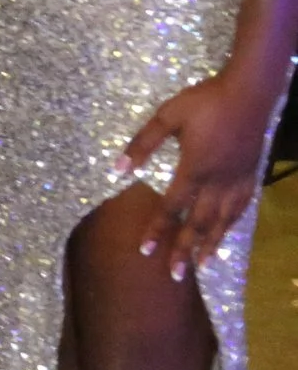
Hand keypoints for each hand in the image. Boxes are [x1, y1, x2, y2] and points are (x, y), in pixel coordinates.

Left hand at [119, 71, 281, 280]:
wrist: (248, 94)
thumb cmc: (203, 102)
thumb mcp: (166, 117)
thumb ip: (142, 143)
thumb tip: (118, 168)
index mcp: (193, 169)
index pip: (170, 207)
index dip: (157, 229)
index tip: (145, 251)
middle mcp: (216, 182)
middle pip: (197, 223)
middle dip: (183, 249)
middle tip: (174, 275)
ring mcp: (236, 181)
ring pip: (221, 221)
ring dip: (209, 244)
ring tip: (200, 266)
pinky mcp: (250, 177)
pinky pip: (241, 208)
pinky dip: (231, 225)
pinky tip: (226, 234)